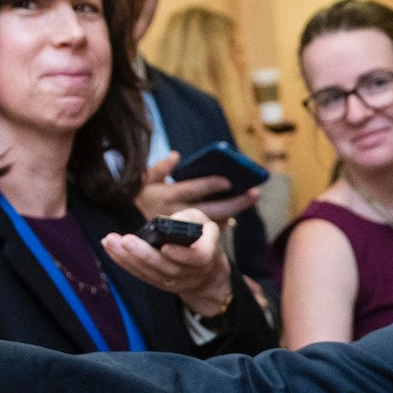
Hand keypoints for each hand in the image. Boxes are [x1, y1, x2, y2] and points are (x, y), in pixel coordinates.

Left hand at [99, 211, 233, 316]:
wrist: (209, 271)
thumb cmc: (202, 238)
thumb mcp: (203, 223)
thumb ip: (187, 220)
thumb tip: (163, 223)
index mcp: (208, 254)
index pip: (199, 257)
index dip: (182, 254)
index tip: (165, 246)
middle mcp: (194, 272)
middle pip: (169, 267)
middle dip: (145, 254)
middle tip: (126, 240)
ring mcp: (177, 282)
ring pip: (153, 273)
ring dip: (129, 258)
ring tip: (111, 241)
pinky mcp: (162, 285)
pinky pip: (143, 275)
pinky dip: (125, 262)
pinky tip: (111, 249)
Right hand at [133, 152, 260, 222]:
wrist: (138, 229)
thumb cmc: (146, 196)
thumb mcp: (147, 179)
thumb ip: (161, 168)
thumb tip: (176, 155)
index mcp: (167, 196)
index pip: (192, 190)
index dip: (211, 185)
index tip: (229, 180)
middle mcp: (178, 214)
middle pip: (212, 210)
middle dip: (235, 203)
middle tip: (254, 192)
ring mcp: (186, 228)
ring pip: (215, 222)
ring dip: (234, 211)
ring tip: (250, 197)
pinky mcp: (191, 237)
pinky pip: (212, 229)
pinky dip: (226, 218)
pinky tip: (238, 207)